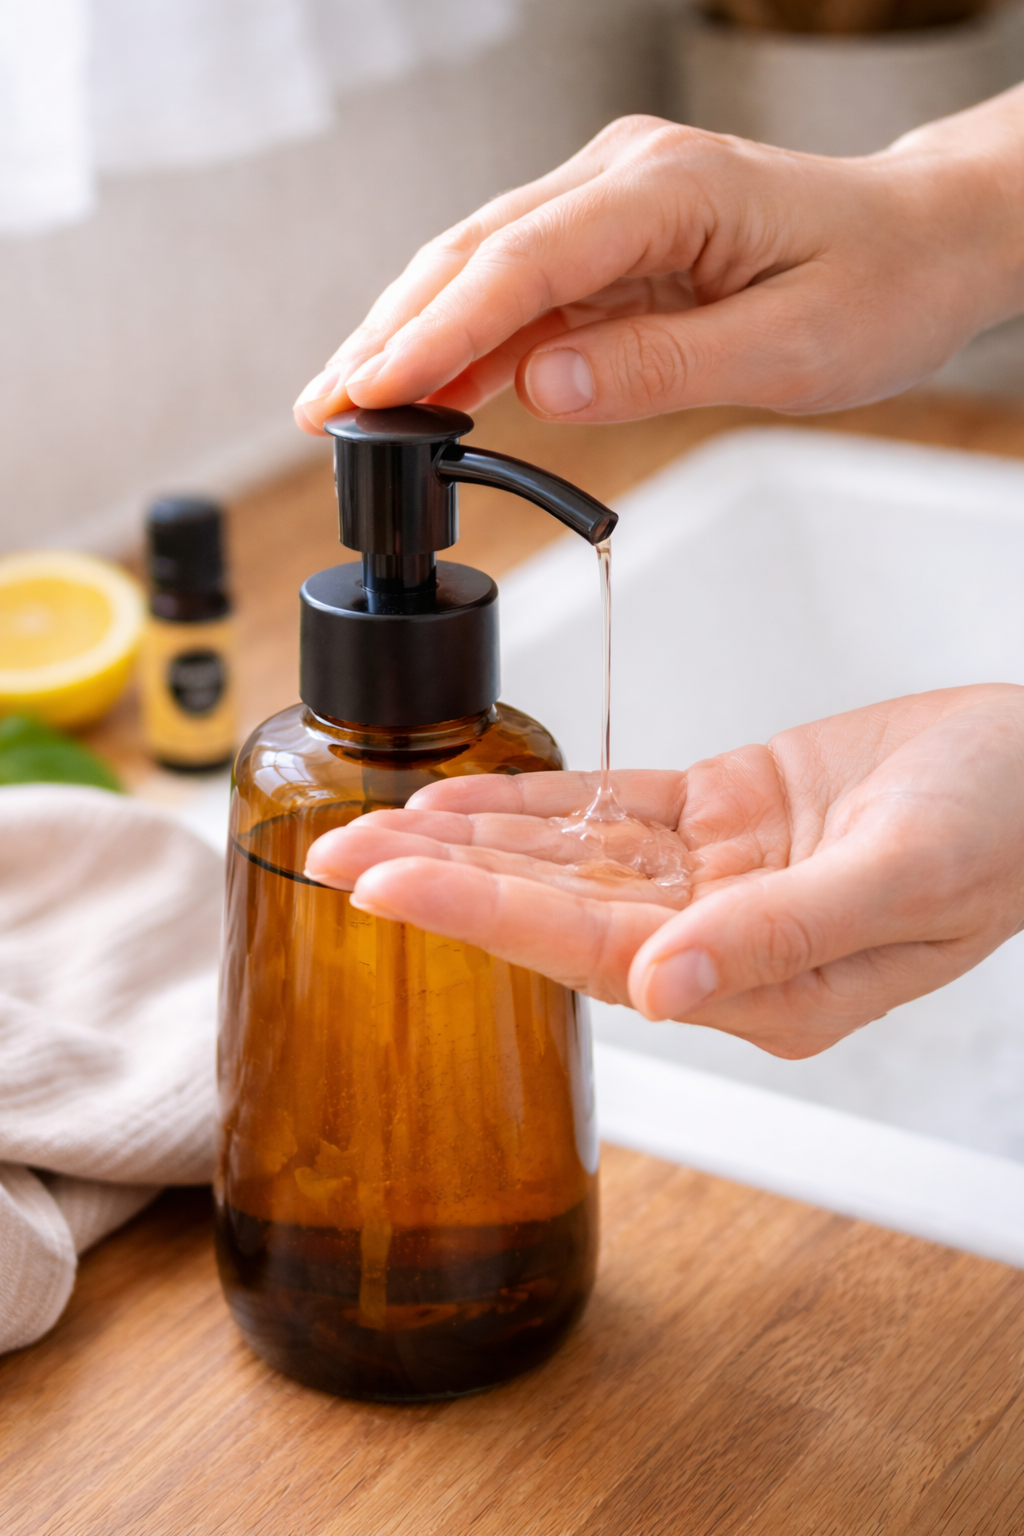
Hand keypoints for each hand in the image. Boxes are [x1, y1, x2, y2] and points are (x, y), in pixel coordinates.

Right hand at [294, 94, 1023, 431]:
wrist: (921, 244)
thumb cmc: (877, 282)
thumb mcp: (787, 346)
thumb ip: (660, 364)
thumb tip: (542, 386)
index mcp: (667, 189)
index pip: (520, 262)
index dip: (433, 333)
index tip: (369, 391)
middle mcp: (622, 177)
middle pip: (473, 253)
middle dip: (388, 333)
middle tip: (321, 409)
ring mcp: (609, 203)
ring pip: (480, 267)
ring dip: (408, 335)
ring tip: (342, 405)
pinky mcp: (609, 239)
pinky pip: (518, 289)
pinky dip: (462, 340)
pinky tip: (420, 387)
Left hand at [305, 686, 1023, 1059]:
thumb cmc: (1002, 830)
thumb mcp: (901, 880)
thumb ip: (780, 939)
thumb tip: (661, 987)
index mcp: (761, 986)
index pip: (591, 952)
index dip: (481, 918)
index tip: (385, 890)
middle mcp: (719, 942)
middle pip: (554, 912)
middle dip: (442, 885)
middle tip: (337, 859)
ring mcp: (713, 880)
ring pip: (568, 861)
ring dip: (471, 843)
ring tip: (374, 827)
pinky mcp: (718, 820)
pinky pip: (609, 814)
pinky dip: (535, 804)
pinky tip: (467, 801)